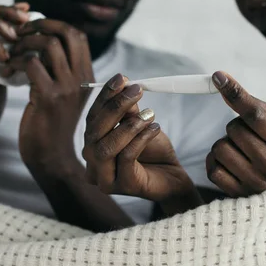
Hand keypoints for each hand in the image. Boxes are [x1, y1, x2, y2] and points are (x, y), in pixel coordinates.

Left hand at [7, 19, 94, 177]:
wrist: (52, 158)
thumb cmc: (52, 126)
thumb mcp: (65, 96)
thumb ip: (62, 72)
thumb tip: (45, 43)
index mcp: (87, 76)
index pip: (77, 35)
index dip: (53, 24)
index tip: (32, 30)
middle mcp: (81, 79)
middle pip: (66, 32)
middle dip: (39, 25)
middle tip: (19, 33)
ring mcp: (67, 87)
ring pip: (48, 43)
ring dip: (24, 43)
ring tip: (10, 53)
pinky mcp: (48, 97)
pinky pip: (31, 63)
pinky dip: (14, 61)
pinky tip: (5, 71)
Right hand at [82, 74, 197, 203]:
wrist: (173, 177)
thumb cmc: (154, 152)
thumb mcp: (139, 125)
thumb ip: (128, 109)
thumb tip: (123, 82)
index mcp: (92, 148)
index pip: (92, 119)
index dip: (105, 97)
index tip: (121, 78)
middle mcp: (92, 165)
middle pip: (94, 133)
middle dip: (115, 108)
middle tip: (136, 91)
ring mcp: (105, 179)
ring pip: (106, 148)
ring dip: (128, 126)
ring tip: (149, 114)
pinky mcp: (123, 187)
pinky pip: (126, 158)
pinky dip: (140, 139)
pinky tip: (154, 129)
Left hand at [207, 71, 265, 196]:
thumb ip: (249, 101)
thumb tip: (219, 78)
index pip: (255, 116)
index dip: (234, 94)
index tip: (218, 76)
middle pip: (234, 131)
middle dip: (235, 127)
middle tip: (247, 135)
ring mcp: (257, 184)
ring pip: (220, 149)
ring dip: (224, 144)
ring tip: (239, 150)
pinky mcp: (239, 195)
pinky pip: (212, 170)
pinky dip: (215, 161)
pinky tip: (229, 162)